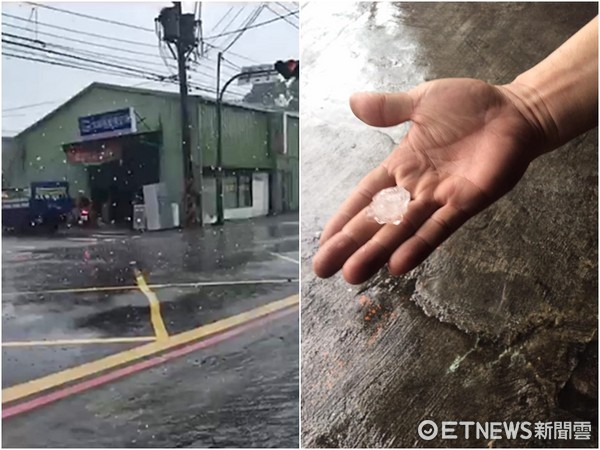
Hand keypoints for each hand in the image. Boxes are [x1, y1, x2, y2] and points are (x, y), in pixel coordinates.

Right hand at [313, 78, 551, 283]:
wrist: (514, 111)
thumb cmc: (469, 106)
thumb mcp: (422, 101)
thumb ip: (389, 109)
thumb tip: (352, 101)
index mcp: (400, 165)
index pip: (364, 196)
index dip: (344, 217)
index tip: (324, 240)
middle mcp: (414, 187)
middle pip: (376, 220)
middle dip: (351, 244)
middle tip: (324, 269)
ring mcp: (438, 199)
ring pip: (401, 230)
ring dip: (377, 252)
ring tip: (353, 275)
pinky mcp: (465, 204)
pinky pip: (438, 228)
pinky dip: (419, 246)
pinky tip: (397, 266)